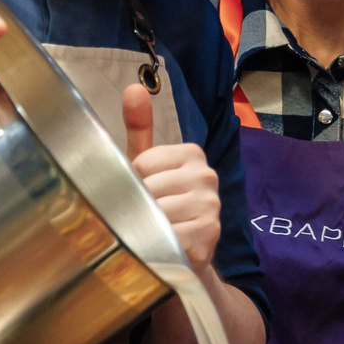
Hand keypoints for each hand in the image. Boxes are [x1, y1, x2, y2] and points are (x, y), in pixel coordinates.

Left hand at [124, 84, 219, 269]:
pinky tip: (164, 245)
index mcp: (192, 153)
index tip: (143, 193)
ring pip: (155, 213)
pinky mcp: (209, 234)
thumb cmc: (160, 204)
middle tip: (144, 217)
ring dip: (145, 227)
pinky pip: (167, 236)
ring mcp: (211, 206)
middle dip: (137, 205)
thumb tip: (134, 88)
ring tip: (152, 232)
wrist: (184, 255)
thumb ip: (139, 128)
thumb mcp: (146, 167)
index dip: (133, 182)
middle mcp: (207, 176)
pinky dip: (158, 244)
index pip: (143, 163)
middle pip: (148, 188)